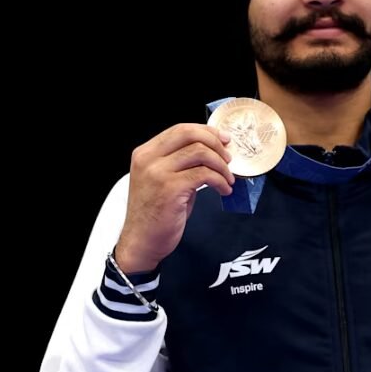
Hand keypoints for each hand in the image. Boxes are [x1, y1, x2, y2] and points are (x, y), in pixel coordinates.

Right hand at [114, 124, 233, 273]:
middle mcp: (148, 159)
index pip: (179, 129)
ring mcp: (158, 173)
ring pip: (200, 152)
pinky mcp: (170, 188)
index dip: (206, 132)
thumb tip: (212, 152)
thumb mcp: (162, 180)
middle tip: (229, 158)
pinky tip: (223, 189)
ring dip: (221, 165)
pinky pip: (204, 174)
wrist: (141, 242)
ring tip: (227, 179)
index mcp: (145, 153)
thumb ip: (180, 163)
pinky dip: (220, 180)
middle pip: (190, 134)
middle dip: (215, 143)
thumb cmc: (154, 214)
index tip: (223, 140)